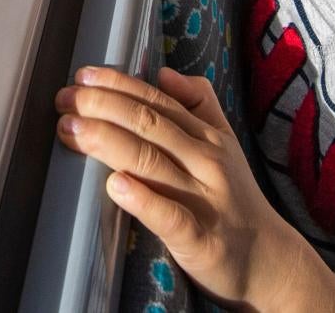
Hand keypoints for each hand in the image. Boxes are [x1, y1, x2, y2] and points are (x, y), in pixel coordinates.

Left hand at [57, 67, 334, 312]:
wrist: (270, 260)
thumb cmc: (235, 200)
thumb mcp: (226, 145)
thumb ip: (199, 105)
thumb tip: (163, 73)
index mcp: (209, 136)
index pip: (158, 101)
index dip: (118, 86)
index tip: (82, 78)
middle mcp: (206, 161)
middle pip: (149, 125)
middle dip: (103, 107)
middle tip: (64, 99)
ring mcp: (204, 199)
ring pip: (151, 162)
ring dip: (108, 142)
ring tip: (73, 130)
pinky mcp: (199, 239)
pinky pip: (168, 216)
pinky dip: (142, 199)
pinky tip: (115, 186)